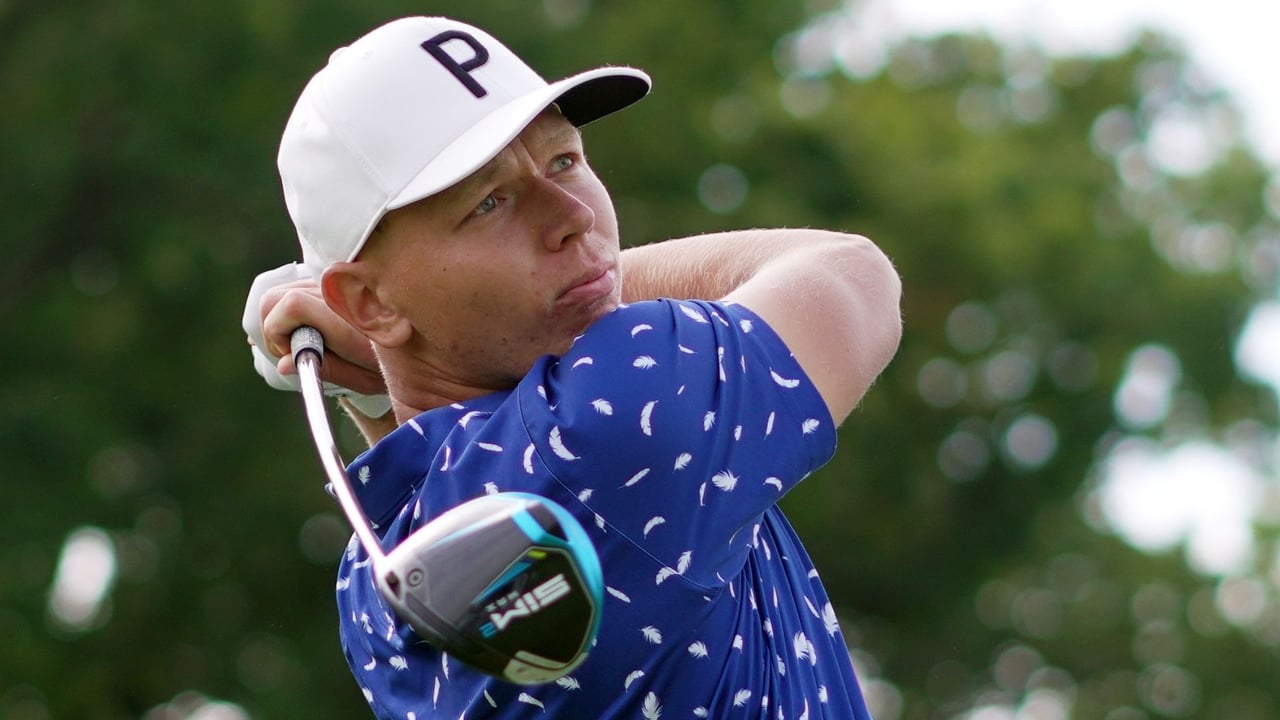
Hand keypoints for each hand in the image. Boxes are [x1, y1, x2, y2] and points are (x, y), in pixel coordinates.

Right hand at [243, 263, 388, 399]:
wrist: (423, 338)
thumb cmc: (396, 363)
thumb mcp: (364, 377)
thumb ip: (326, 368)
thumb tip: (284, 364)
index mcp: (345, 317)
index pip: (291, 305)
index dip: (278, 332)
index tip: (290, 354)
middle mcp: (337, 292)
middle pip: (276, 296)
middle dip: (273, 326)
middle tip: (290, 350)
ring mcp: (334, 281)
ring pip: (283, 289)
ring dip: (282, 316)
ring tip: (303, 339)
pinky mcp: (335, 277)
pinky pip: (298, 285)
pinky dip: (293, 305)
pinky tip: (311, 325)